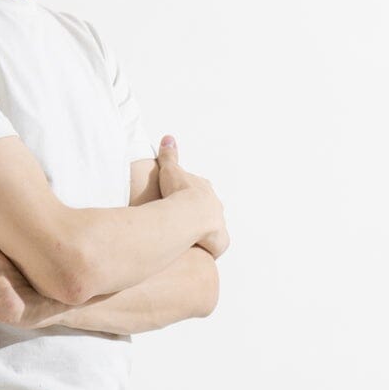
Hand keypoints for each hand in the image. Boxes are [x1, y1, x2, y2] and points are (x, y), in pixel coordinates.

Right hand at [156, 135, 228, 258]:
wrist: (190, 212)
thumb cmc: (179, 191)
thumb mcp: (170, 170)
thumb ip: (169, 155)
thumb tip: (168, 138)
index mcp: (203, 189)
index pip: (199, 192)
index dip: (190, 197)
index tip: (181, 201)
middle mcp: (215, 205)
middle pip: (208, 210)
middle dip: (199, 215)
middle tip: (186, 223)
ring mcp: (219, 223)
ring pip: (213, 228)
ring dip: (205, 233)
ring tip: (191, 240)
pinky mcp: (220, 241)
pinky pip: (215, 246)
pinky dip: (209, 248)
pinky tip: (198, 252)